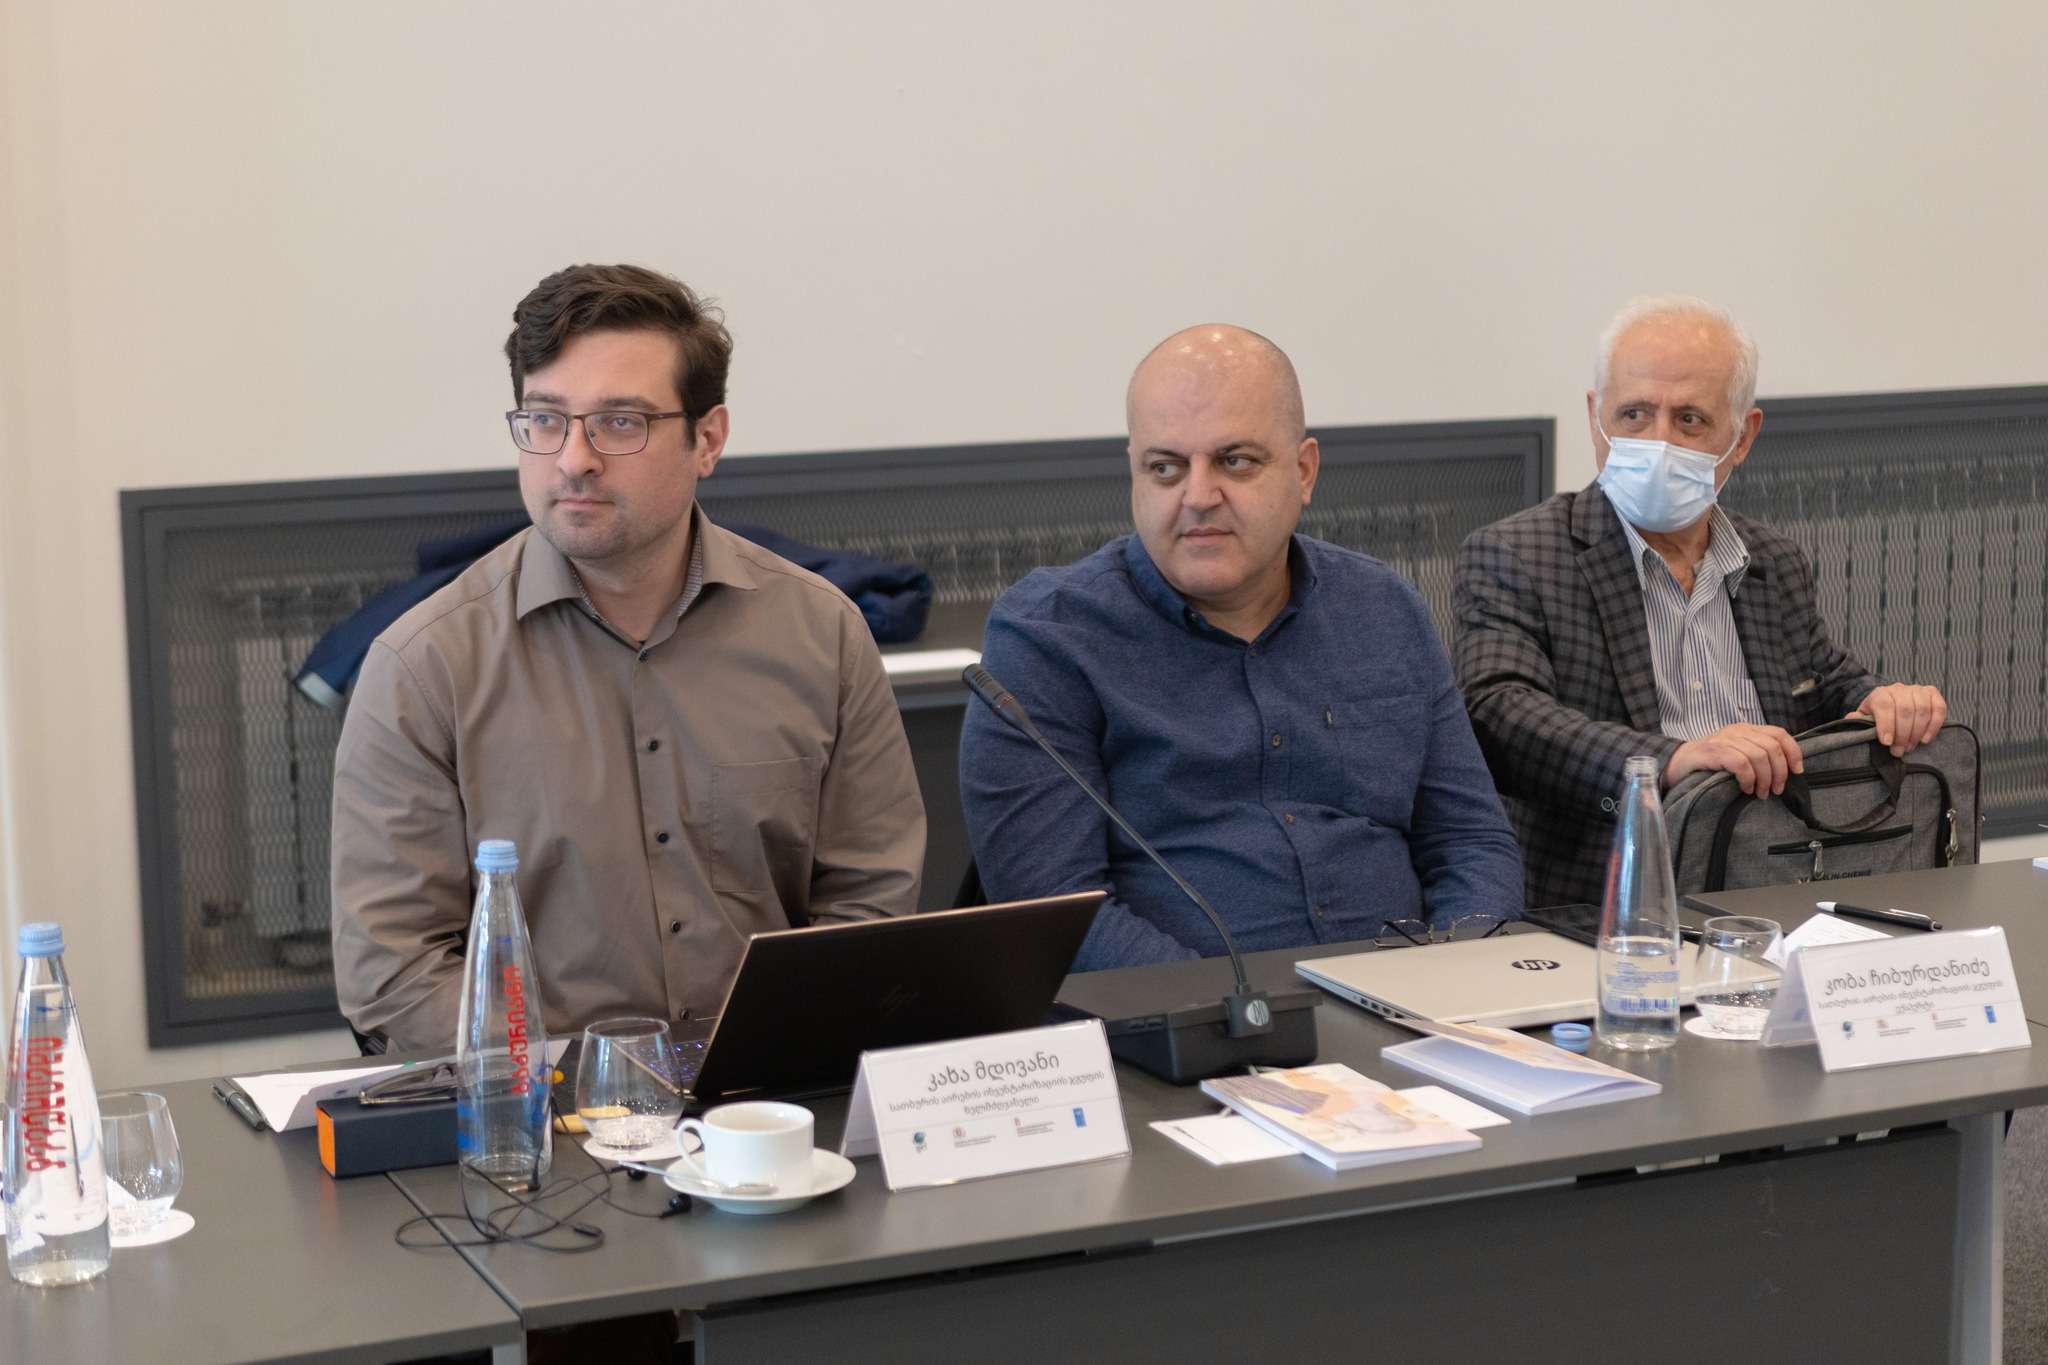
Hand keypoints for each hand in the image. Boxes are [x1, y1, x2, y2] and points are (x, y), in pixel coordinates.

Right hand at [1661, 723, 1802, 797]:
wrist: (1676, 763)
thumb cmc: (1709, 763)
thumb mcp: (1735, 753)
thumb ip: (1756, 754)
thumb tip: (1785, 771)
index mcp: (1746, 729)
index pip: (1779, 733)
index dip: (1793, 752)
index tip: (1797, 771)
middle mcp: (1737, 730)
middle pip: (1772, 747)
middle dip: (1780, 772)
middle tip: (1776, 790)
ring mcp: (1725, 739)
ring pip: (1759, 756)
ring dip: (1764, 779)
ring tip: (1761, 793)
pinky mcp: (1715, 751)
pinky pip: (1742, 764)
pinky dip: (1748, 779)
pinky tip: (1745, 789)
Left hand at [1851, 683, 1947, 755]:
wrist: (1890, 702)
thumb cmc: (1876, 715)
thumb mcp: (1863, 718)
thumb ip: (1856, 720)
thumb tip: (1851, 723)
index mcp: (1880, 693)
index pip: (1884, 705)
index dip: (1887, 724)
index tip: (1887, 743)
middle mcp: (1899, 689)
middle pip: (1905, 709)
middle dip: (1903, 734)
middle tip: (1899, 751)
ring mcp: (1917, 690)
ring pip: (1922, 709)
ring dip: (1917, 732)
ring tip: (1910, 747)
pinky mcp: (1932, 694)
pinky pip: (1939, 707)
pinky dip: (1935, 725)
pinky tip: (1926, 739)